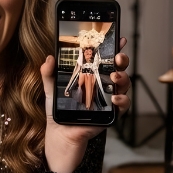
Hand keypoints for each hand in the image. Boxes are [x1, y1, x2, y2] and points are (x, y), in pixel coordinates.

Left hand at [42, 37, 130, 172]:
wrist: (60, 134)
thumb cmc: (59, 110)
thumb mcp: (52, 90)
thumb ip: (49, 74)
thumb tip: (49, 58)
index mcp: (90, 76)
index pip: (103, 59)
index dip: (112, 48)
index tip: (118, 38)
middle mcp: (102, 85)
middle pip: (118, 68)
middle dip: (121, 60)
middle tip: (118, 57)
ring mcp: (108, 99)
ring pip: (123, 84)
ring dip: (123, 78)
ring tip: (115, 76)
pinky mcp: (111, 114)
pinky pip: (123, 106)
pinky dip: (122, 101)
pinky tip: (116, 98)